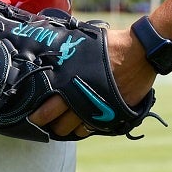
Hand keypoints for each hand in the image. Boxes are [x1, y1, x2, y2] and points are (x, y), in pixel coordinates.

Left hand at [31, 26, 156, 137]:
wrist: (139, 52)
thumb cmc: (109, 45)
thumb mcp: (80, 43)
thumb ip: (63, 49)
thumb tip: (44, 41)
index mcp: (70, 83)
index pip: (47, 110)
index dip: (37, 117)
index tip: (32, 118)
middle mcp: (82, 100)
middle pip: (59, 125)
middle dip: (50, 127)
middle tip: (45, 124)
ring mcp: (98, 109)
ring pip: (75, 131)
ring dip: (67, 129)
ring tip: (62, 124)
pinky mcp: (112, 115)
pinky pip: (92, 128)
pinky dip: (84, 128)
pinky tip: (80, 123)